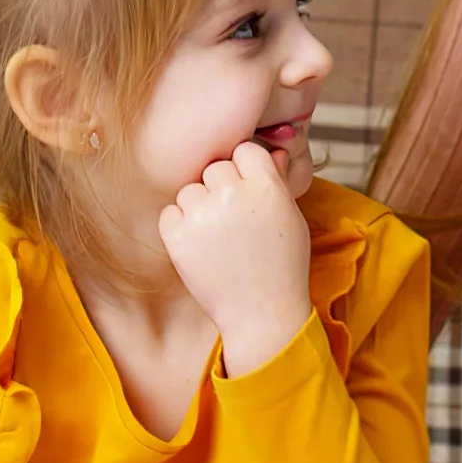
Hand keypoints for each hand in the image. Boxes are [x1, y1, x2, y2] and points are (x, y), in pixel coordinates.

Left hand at [158, 141, 312, 374]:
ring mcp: (203, 215)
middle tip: (235, 219)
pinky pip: (169, 213)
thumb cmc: (282, 266)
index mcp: (266, 186)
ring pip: (189, 190)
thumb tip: (274, 151)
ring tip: (219, 237)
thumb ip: (277, 181)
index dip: (245, 169)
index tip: (248, 191)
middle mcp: (233, 194)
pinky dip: (180, 226)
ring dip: (199, 207)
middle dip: (221, 188)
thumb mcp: (291, 217)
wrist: (263, 312)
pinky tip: (202, 246)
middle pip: (215, 168)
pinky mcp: (179, 237)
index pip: (244, 151)